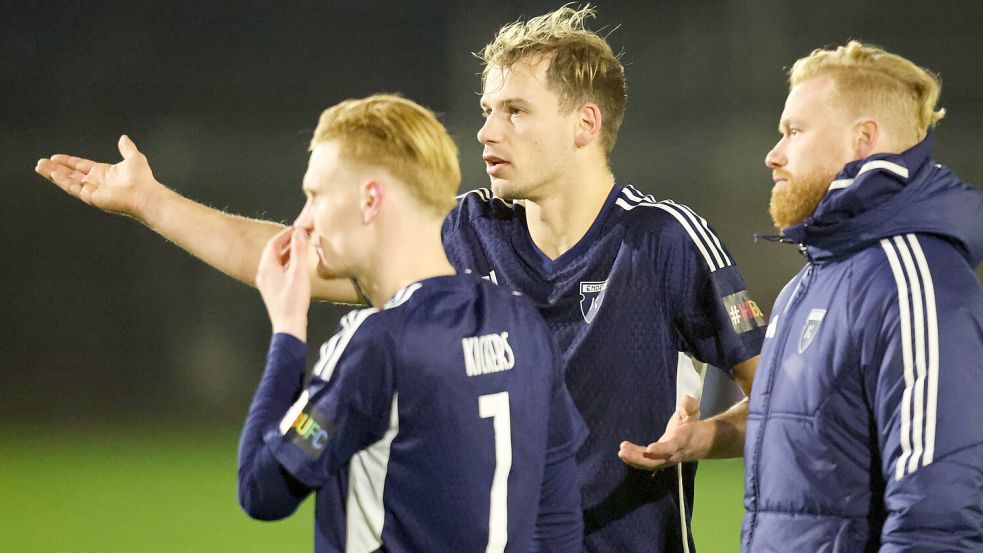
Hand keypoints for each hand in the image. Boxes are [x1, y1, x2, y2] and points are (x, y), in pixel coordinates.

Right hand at [35, 135, 161, 217]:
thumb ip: (127, 148)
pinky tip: (52, 174)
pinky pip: (73, 187)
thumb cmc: (142, 179)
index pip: (81, 166)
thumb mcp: (134, 158)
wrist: (144, 194)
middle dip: (56, 169)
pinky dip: (61, 180)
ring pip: (68, 181)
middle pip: (71, 174)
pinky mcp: (91, 197)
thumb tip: (124, 138)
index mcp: (104, 173)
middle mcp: (96, 182)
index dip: (68, 162)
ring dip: (53, 174)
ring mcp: (92, 190)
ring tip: (39, 167)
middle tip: (41, 163)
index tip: (55, 157)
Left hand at [256, 226, 310, 341]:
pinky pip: (277, 272)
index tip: (295, 229)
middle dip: (286, 243)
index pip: (273, 244)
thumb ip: (299, 251)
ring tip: (300, 249)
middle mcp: (263, 274)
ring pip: (275, 263)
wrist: (288, 324)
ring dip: (287, 254)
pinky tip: (297, 268)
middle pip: (273, 253)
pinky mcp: (272, 291)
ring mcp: (267, 283)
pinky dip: (286, 265)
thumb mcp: (299, 272)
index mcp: (267, 267)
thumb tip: (299, 233)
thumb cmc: (293, 300)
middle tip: (298, 237)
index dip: (284, 235)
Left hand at [618, 394, 705, 471]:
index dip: (661, 449)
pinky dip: (634, 460)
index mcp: (681, 441)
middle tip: (622, 451)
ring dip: (634, 459)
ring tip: (621, 451)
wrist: (698, 442)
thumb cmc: (691, 424)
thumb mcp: (693, 413)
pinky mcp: (659, 459)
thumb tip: (686, 399)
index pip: (671, 447)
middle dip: (638, 458)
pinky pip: (646, 462)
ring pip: (649, 464)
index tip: (649, 448)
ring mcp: (665, 458)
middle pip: (656, 461)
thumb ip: (690, 406)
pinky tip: (624, 453)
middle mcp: (672, 453)